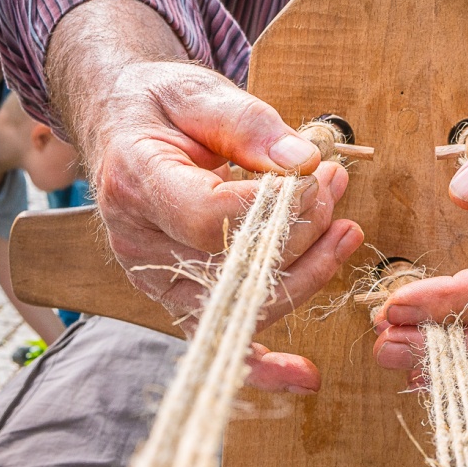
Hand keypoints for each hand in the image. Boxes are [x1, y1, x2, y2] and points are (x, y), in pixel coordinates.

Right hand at [86, 62, 362, 381]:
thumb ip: (248, 123)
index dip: (274, 207)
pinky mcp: (178, 297)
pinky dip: (262, 364)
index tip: (314, 175)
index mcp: (135, 183)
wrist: (122, 125)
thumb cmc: (159, 106)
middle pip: (234, 266)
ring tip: (344, 226)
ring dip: (308, 271)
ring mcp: (156, 279)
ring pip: (242, 305)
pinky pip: (220, 338)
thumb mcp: (197, 92)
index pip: (209, 217)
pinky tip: (303, 374)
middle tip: (334, 185)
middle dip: (303, 232)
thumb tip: (304, 162)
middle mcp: (139, 243)